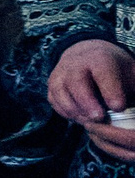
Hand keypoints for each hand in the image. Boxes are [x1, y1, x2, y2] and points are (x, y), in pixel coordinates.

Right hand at [50, 38, 134, 160]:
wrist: (86, 55)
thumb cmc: (114, 69)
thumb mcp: (131, 72)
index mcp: (100, 58)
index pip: (103, 73)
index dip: (110, 90)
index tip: (119, 107)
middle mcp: (75, 64)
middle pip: (76, 82)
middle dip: (87, 102)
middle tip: (99, 118)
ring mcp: (60, 74)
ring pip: (61, 92)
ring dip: (74, 110)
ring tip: (89, 122)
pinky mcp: (52, 86)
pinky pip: (54, 101)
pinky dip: (65, 112)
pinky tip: (79, 118)